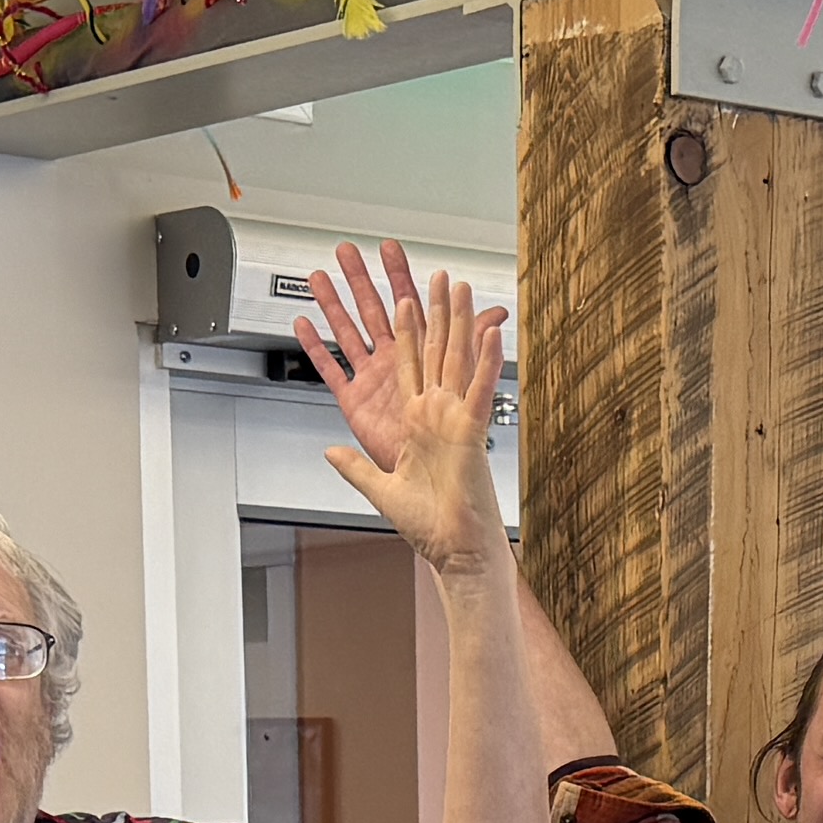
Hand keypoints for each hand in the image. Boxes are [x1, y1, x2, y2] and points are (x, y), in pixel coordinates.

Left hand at [295, 240, 510, 568]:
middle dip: (433, 309)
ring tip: (460, 286)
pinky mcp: (472, 431)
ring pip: (457, 358)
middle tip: (436, 274)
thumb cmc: (428, 524)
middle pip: (433, 348)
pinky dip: (486, 361)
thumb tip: (330, 452)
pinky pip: (479, 390)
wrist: (454, 549)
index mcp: (416, 420)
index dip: (402, 325)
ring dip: (459, 321)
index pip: (406, 360)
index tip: (399, 293)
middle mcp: (437, 412)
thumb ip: (353, 467)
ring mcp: (455, 418)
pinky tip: (491, 331)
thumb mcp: (378, 487)